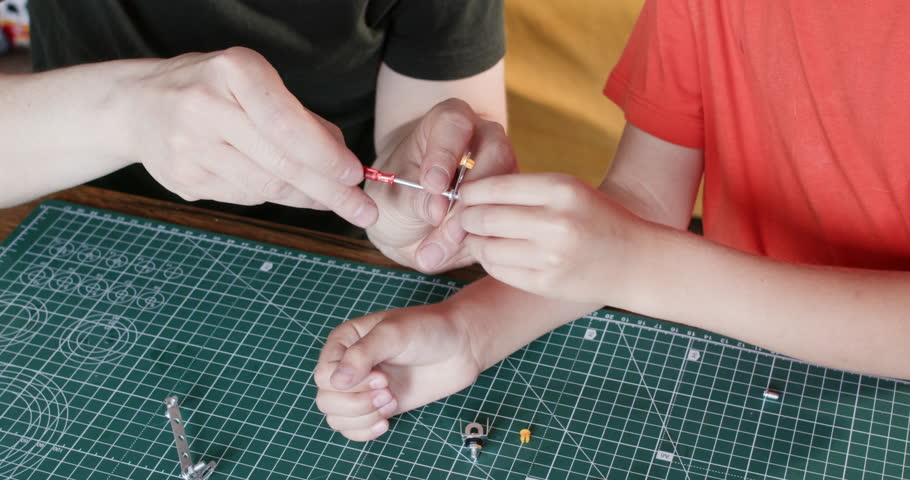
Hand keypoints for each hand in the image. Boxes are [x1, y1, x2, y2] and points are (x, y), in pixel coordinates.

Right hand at [123, 47, 376, 226]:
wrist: (137, 106)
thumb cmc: (212, 90)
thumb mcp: (256, 85)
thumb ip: (300, 119)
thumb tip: (343, 160)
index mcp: (232, 72)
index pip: (287, 125)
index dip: (325, 156)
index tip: (354, 175)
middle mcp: (205, 107)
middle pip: (280, 163)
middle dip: (330, 191)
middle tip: (363, 210)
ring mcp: (189, 148)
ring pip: (265, 188)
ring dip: (305, 198)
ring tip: (329, 199)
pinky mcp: (183, 180)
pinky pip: (244, 197)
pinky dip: (271, 197)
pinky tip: (281, 189)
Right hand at [313, 303, 480, 440]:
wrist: (460, 346)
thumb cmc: (428, 329)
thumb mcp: (393, 333)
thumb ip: (362, 354)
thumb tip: (336, 382)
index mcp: (345, 341)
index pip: (324, 375)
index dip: (350, 383)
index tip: (382, 376)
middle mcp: (349, 365)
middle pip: (327, 399)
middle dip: (357, 402)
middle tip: (389, 390)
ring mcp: (362, 388)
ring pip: (337, 417)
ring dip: (363, 417)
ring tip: (392, 401)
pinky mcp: (377, 405)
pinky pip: (353, 428)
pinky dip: (364, 431)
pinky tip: (385, 422)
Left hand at [365, 99, 515, 272]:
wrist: (407, 224)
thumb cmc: (397, 195)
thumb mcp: (391, 195)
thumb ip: (412, 197)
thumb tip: (437, 209)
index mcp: (449, 123)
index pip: (455, 123)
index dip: (446, 152)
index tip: (432, 184)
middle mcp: (484, 141)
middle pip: (494, 154)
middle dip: (466, 195)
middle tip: (438, 222)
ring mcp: (503, 174)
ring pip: (505, 192)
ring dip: (472, 224)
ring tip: (436, 248)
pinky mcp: (511, 206)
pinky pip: (507, 223)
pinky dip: (480, 243)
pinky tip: (452, 255)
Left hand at [457, 173, 644, 303]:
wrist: (636, 261)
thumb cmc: (595, 218)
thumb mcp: (568, 190)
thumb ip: (523, 190)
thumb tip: (469, 195)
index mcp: (561, 189)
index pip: (494, 187)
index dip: (469, 193)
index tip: (462, 196)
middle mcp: (556, 222)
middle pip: (485, 218)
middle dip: (465, 218)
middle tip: (463, 218)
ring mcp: (551, 256)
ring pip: (486, 247)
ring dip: (474, 242)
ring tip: (478, 236)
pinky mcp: (546, 283)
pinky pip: (498, 270)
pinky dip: (489, 261)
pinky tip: (494, 254)